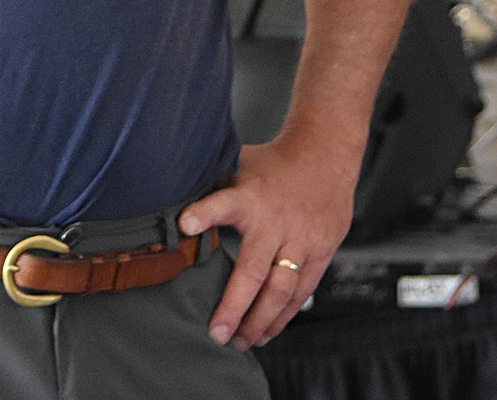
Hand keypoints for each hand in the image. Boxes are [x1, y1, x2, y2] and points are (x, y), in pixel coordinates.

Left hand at [177, 135, 357, 349]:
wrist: (325, 155)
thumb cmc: (273, 164)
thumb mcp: (239, 164)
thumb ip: (212, 187)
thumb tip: (171, 198)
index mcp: (250, 196)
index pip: (224, 202)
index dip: (204, 213)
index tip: (184, 224)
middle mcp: (274, 222)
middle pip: (253, 271)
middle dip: (234, 306)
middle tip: (217, 333)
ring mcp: (300, 240)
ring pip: (280, 291)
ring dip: (259, 321)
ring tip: (240, 341)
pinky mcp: (320, 253)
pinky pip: (301, 292)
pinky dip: (283, 316)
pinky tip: (266, 332)